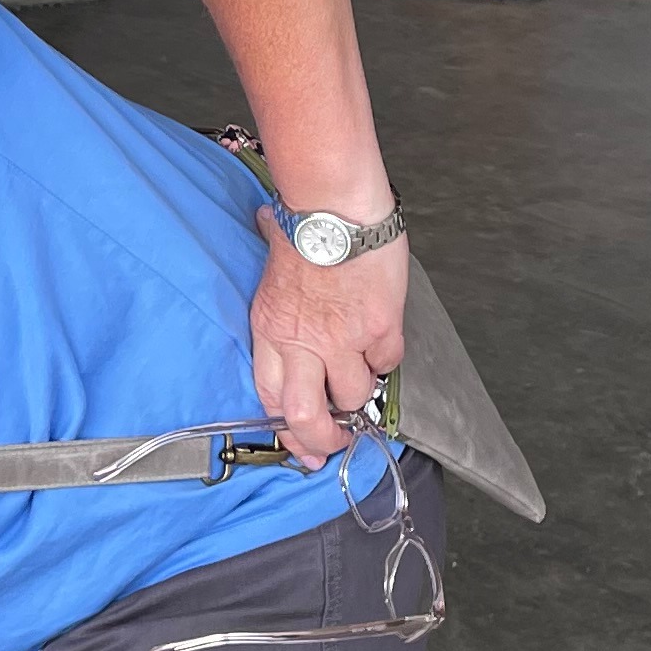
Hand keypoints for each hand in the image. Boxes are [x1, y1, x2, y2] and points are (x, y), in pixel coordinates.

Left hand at [250, 216, 407, 467]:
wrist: (338, 208)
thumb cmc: (306, 226)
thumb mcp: (272, 267)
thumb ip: (277, 285)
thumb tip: (264, 238)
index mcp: (271, 330)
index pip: (269, 397)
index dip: (285, 428)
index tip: (300, 441)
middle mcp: (302, 343)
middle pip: (306, 417)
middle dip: (323, 440)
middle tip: (335, 442)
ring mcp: (343, 340)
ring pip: (353, 396)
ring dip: (360, 394)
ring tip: (361, 377)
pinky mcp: (379, 328)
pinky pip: (387, 364)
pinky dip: (385, 361)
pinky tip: (381, 343)